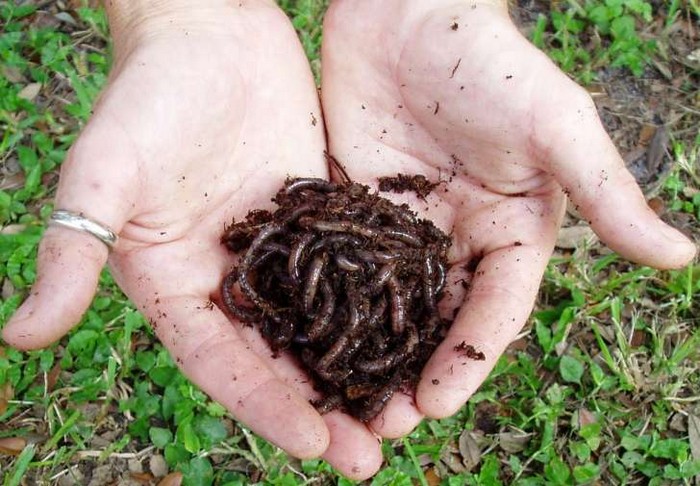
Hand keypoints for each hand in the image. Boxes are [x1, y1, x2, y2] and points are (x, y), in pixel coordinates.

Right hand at [2, 1, 380, 478]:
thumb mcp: (105, 172)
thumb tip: (18, 335)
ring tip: (400, 414)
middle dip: (323, 410)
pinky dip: (376, 308)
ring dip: (356, 372)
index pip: (223, 364)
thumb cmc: (148, 94)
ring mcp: (278, 251)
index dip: (267, 409)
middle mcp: (230, 279)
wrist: (205, 28)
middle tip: (371, 457)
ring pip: (320, 325)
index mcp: (177, 284)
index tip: (316, 447)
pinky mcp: (314, 218)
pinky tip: (412, 337)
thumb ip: (73, 250)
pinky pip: (349, 272)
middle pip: (278, 360)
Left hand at [321, 0, 695, 436]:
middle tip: (379, 423)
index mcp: (511, 234)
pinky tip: (303, 337)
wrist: (410, 12)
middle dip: (411, 372)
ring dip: (365, 352)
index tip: (437, 403)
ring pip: (383, 304)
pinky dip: (325, 301)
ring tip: (338, 400)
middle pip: (435, 320)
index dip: (468, 360)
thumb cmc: (491, 64)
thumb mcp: (555, 129)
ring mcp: (402, 228)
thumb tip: (683, 258)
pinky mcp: (355, 208)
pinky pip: (341, 263)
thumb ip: (606, 194)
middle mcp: (457, 240)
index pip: (493, 311)